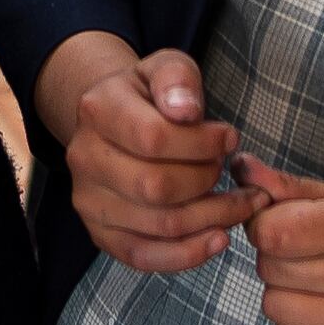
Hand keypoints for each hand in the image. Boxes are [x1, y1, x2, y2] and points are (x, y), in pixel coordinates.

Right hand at [39, 32, 256, 272]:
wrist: (113, 121)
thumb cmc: (149, 96)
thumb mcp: (167, 67)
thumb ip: (179, 80)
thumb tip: (186, 111)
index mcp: (97, 109)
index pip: (153, 137)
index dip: (202, 143)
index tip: (230, 138)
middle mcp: (84, 157)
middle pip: (156, 187)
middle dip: (208, 180)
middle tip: (229, 170)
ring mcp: (88, 200)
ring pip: (159, 225)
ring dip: (212, 218)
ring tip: (240, 203)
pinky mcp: (100, 233)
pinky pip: (144, 257)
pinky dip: (188, 254)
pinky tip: (218, 237)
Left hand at [242, 162, 323, 324]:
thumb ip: (291, 188)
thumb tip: (237, 168)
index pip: (271, 233)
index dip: (264, 226)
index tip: (283, 226)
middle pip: (270, 271)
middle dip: (277, 259)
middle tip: (311, 255)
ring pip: (275, 311)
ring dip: (285, 295)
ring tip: (320, 284)